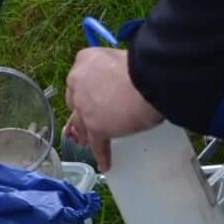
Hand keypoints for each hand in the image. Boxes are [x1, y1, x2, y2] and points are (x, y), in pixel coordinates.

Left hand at [62, 46, 161, 169]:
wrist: (148, 81)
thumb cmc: (141, 67)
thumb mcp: (120, 58)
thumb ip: (111, 68)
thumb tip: (118, 79)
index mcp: (83, 61)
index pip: (79, 79)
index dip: (86, 90)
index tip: (93, 97)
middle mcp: (77, 82)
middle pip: (75, 102)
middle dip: (82, 111)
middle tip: (89, 119)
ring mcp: (84, 107)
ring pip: (81, 124)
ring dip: (85, 134)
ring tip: (87, 142)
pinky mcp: (96, 127)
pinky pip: (97, 144)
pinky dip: (102, 155)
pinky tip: (104, 165)